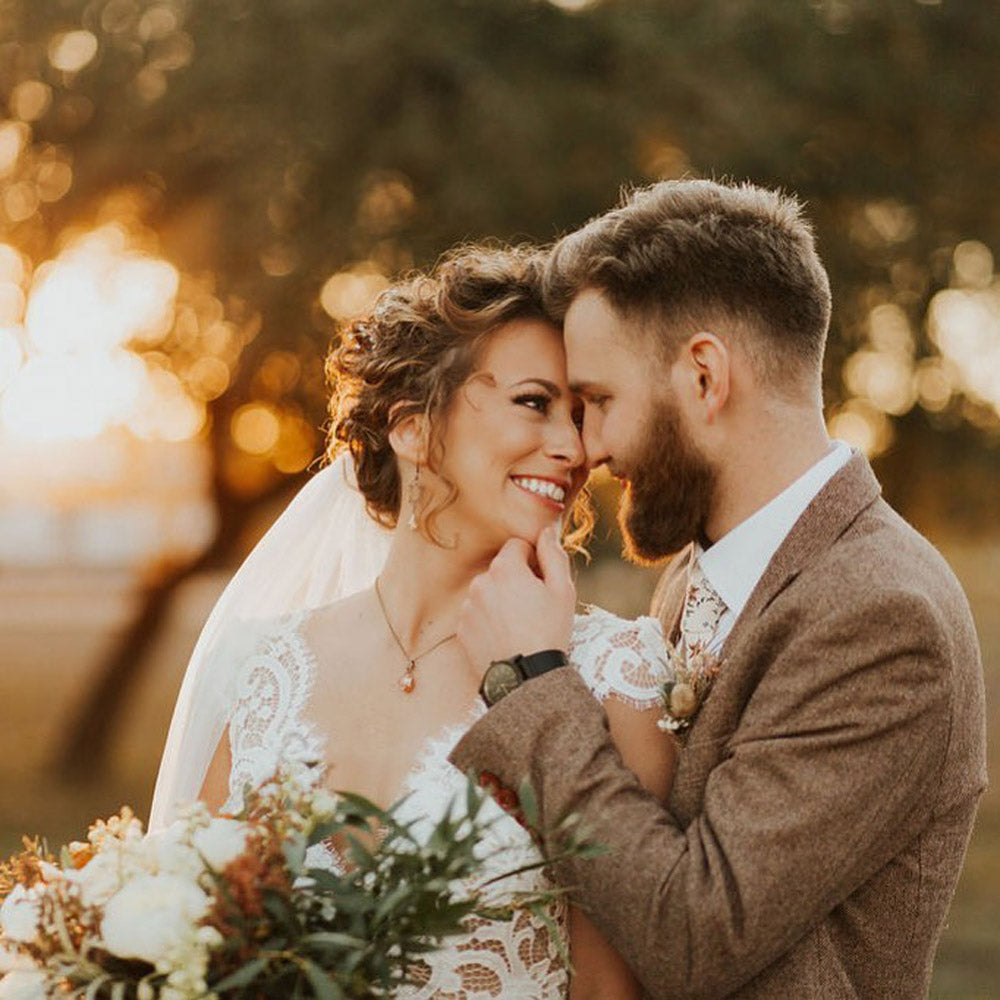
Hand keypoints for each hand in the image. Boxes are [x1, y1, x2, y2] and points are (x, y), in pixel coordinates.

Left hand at [458, 524, 575, 680]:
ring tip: (519, 625)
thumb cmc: (548, 632)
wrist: (526, 679)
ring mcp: (467, 607)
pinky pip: (477, 615)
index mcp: (504, 568)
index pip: (517, 546)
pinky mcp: (461, 629)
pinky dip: (489, 620)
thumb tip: (546, 532)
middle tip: (534, 606)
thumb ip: (553, 555)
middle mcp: (480, 583)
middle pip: (501, 570)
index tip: (542, 581)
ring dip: (501, 600)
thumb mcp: (563, 591)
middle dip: (516, 580)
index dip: (533, 560)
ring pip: (488, 592)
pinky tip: (505, 637)